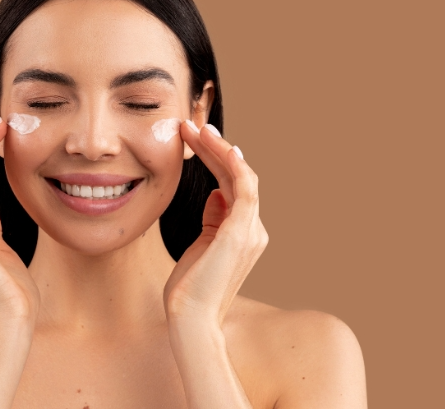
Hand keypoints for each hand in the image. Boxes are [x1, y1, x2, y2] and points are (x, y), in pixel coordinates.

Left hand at [163, 122, 267, 326]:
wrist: (190, 317)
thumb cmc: (190, 286)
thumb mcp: (201, 245)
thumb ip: (213, 219)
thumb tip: (216, 194)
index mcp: (244, 232)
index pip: (233, 185)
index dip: (216, 159)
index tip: (195, 139)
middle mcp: (254, 229)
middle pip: (238, 177)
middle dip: (215, 148)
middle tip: (193, 126)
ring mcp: (251, 231)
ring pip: (241, 176)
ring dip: (219, 149)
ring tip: (196, 130)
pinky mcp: (241, 233)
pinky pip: (244, 188)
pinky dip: (233, 164)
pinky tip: (217, 146)